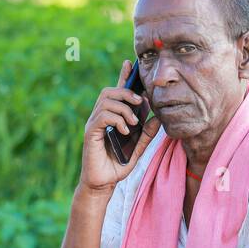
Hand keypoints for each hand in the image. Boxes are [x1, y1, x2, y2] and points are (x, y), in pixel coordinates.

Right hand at [78, 60, 161, 194]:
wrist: (103, 183)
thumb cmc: (117, 165)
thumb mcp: (138, 149)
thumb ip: (147, 134)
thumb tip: (158, 119)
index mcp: (112, 117)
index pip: (117, 92)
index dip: (123, 76)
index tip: (130, 63)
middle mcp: (101, 117)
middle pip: (109, 91)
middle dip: (126, 92)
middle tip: (140, 103)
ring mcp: (94, 123)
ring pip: (106, 100)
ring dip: (124, 108)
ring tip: (133, 123)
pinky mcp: (90, 132)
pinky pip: (103, 115)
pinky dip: (117, 119)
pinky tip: (125, 130)